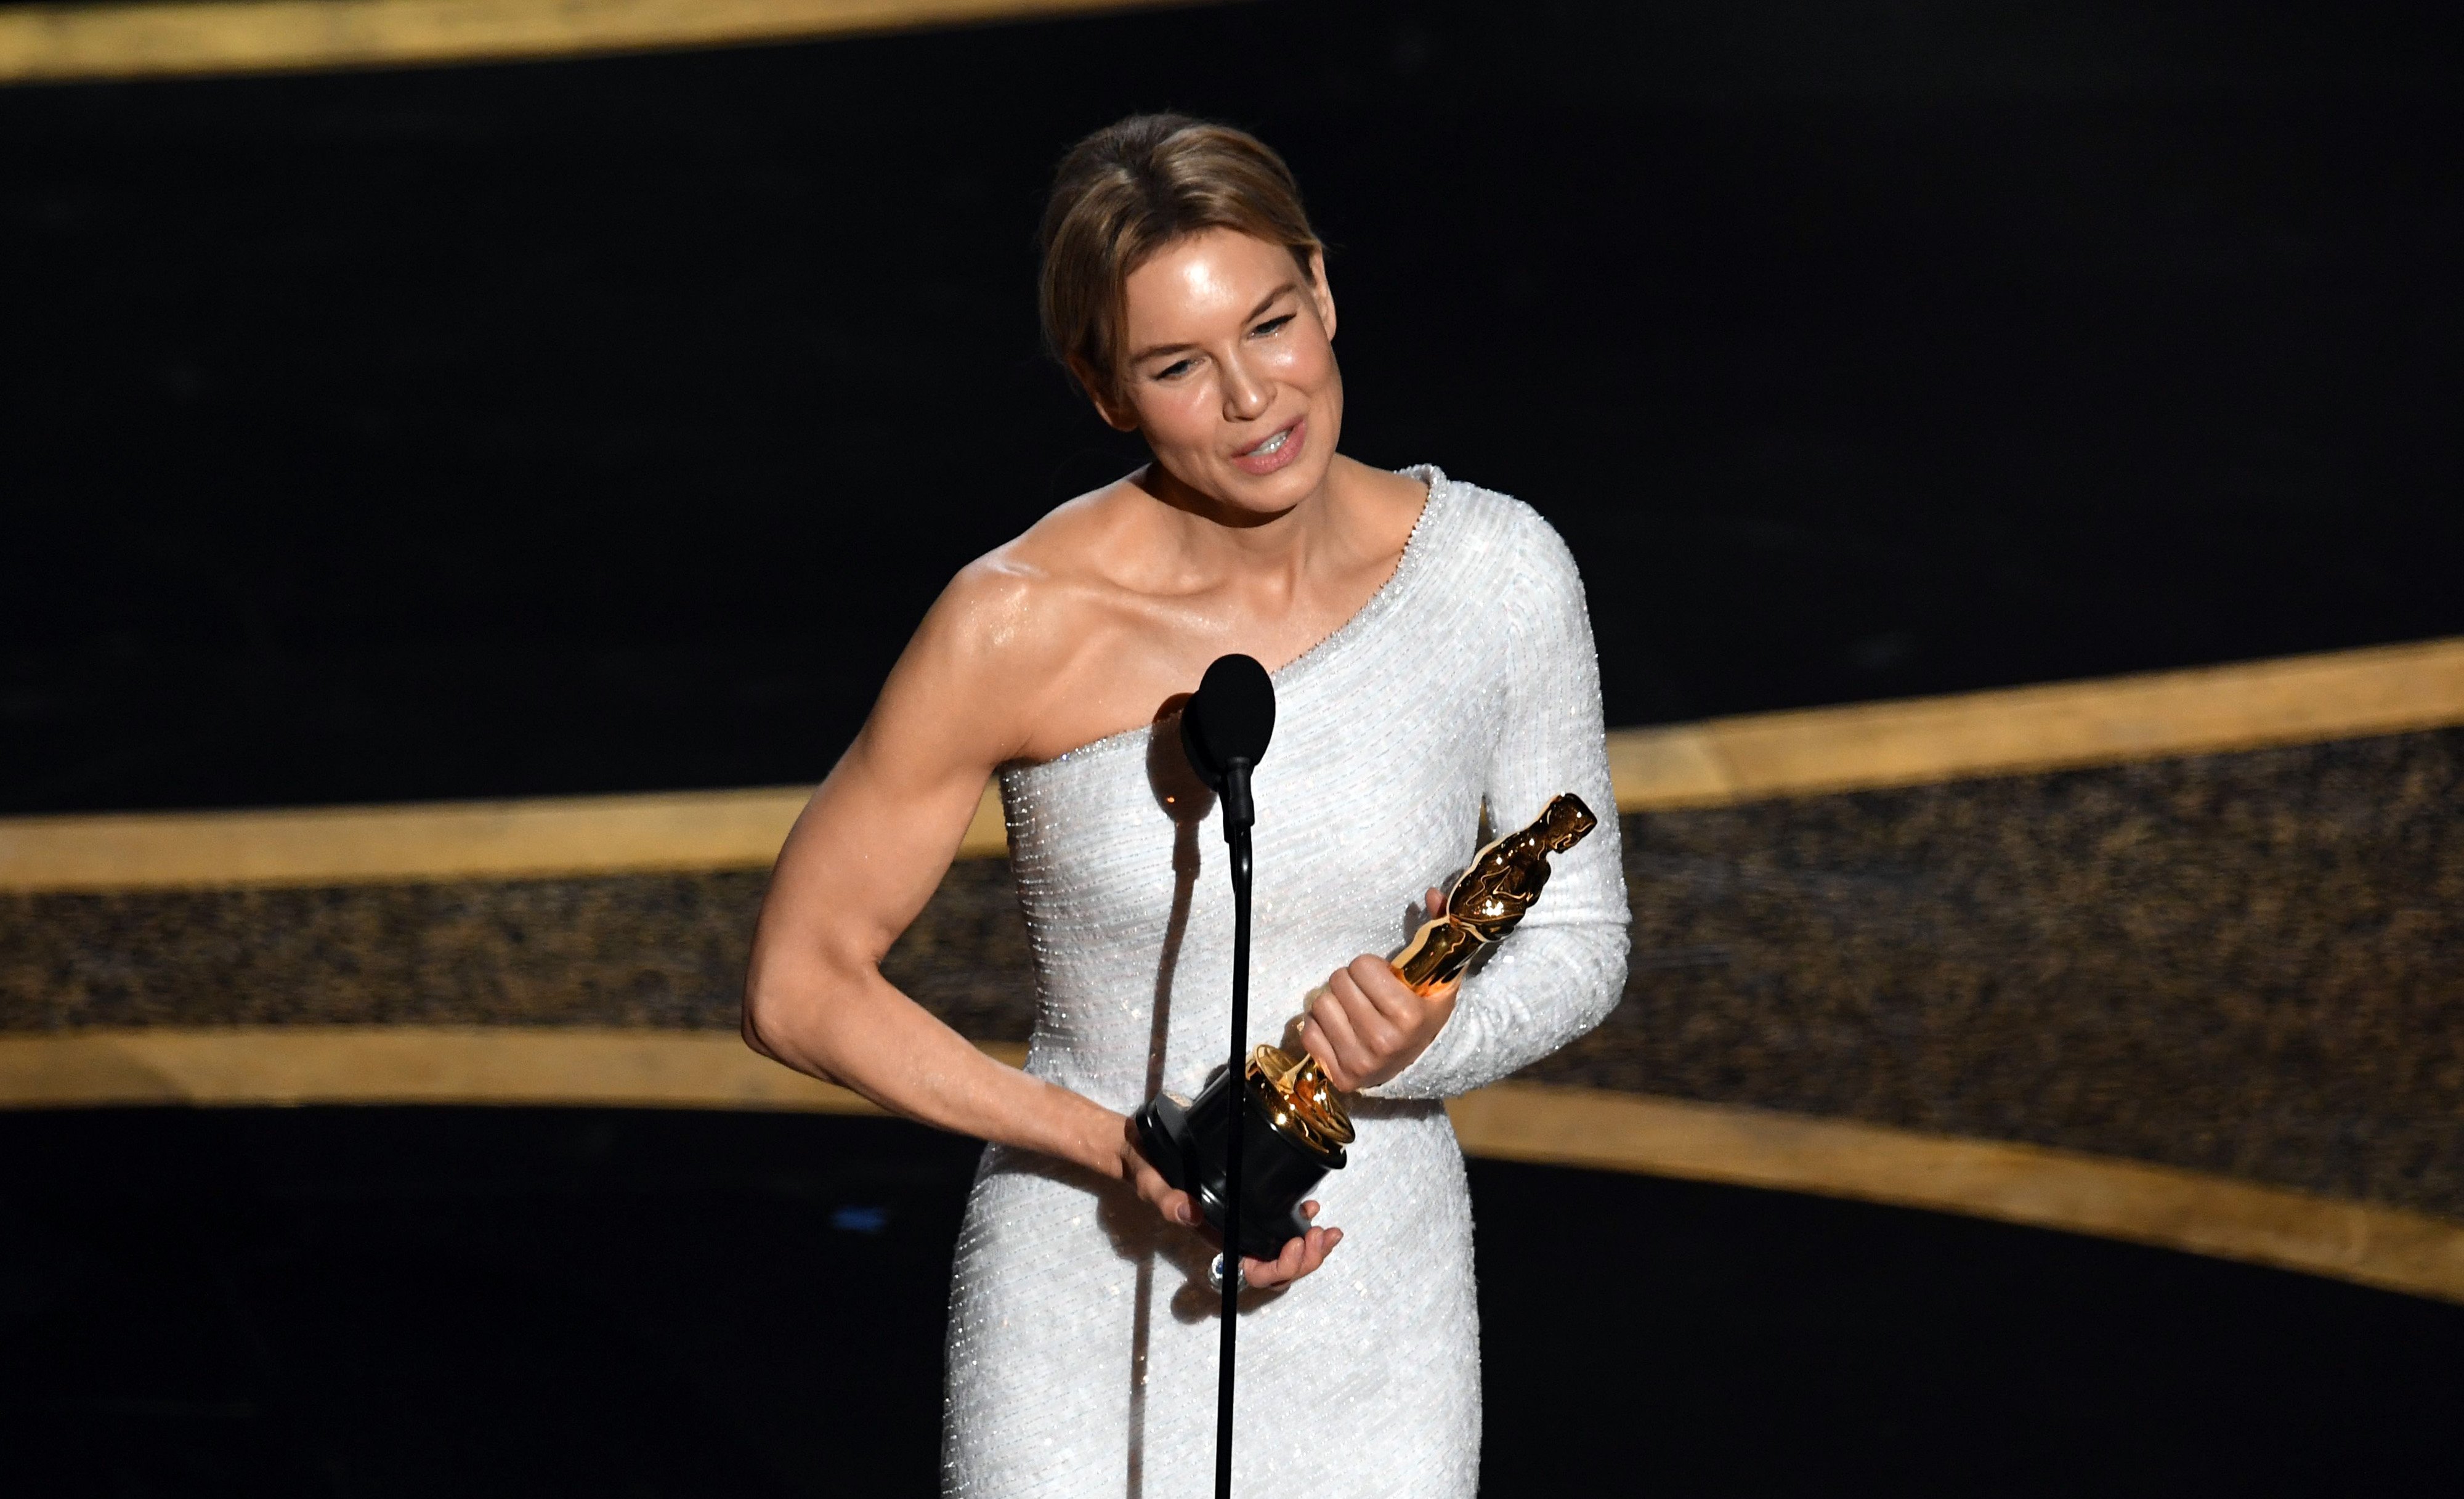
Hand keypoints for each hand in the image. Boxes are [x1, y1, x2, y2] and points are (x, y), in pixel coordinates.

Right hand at [1116, 1117, 1342, 1288]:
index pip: (1255, 1271)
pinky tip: (1311, 1209)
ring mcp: (1244, 1222)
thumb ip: (1166, 1199)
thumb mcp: (1150, 1183)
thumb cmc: (1145, 1170)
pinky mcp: (1249, 1203)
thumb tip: (1189, 1213)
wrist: (1141, 1152)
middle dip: (1308, 1258)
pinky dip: (1301, 1223)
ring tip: (1327, 1229)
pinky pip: (1280, 1225)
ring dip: (1311, 1246)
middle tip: (1324, 1234)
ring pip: (1285, 1250)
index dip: (1281, 1267)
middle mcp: (1234, 1235)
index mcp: (1217, 1238)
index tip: (1296, 1243)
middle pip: (1279, 1267)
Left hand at [1300, 888, 1459, 1091]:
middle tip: (1366, 994)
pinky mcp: (1341, 1076)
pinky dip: (1321, 1027)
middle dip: (1350, 982)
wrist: (1423, 1062)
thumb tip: (1433, 893)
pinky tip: (1342, 1030)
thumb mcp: (1440, 975)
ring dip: (1334, 1002)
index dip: (1370, 968)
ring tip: (1354, 1011)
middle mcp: (1383, 1042)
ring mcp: (1361, 1062)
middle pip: (1337, 982)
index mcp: (1409, 1015)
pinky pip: (1308, 1033)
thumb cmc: (1427, 1012)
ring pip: (1320, 1005)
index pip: (1361, 966)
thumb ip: (1439, 930)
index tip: (1383, 978)